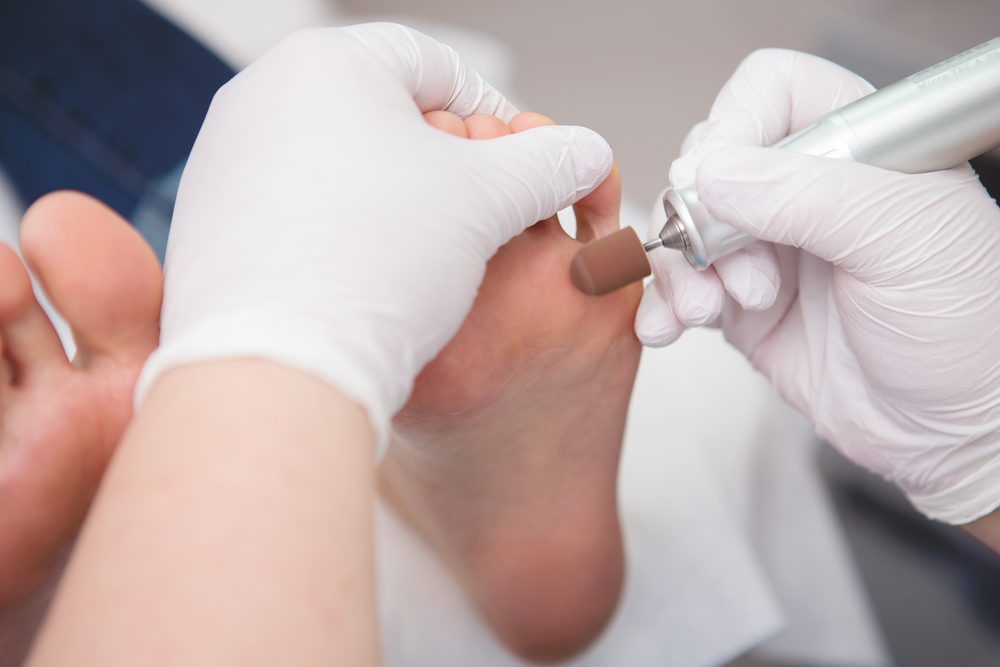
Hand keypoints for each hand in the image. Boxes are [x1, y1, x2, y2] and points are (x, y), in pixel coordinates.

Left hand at [136, 23, 612, 449]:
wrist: (279, 365)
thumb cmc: (373, 266)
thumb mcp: (488, 200)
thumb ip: (546, 164)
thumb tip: (582, 153)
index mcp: (324, 63)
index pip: (435, 66)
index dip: (494, 113)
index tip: (517, 161)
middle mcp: (258, 97)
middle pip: (382, 115)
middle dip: (441, 162)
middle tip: (475, 214)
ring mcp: (224, 161)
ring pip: (338, 165)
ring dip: (391, 201)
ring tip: (420, 257)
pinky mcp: (208, 223)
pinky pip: (295, 212)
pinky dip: (338, 234)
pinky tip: (364, 280)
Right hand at [635, 49, 999, 523]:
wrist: (952, 429)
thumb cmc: (966, 327)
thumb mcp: (906, 243)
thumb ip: (811, 198)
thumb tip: (713, 175)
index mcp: (858, 149)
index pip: (771, 92)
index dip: (733, 125)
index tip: (715, 181)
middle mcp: (805, 190)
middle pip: (710, 162)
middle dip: (705, 216)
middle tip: (739, 267)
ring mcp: (768, 249)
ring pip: (685, 229)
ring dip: (683, 269)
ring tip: (711, 309)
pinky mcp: (742, 306)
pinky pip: (681, 290)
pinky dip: (661, 307)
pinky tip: (666, 328)